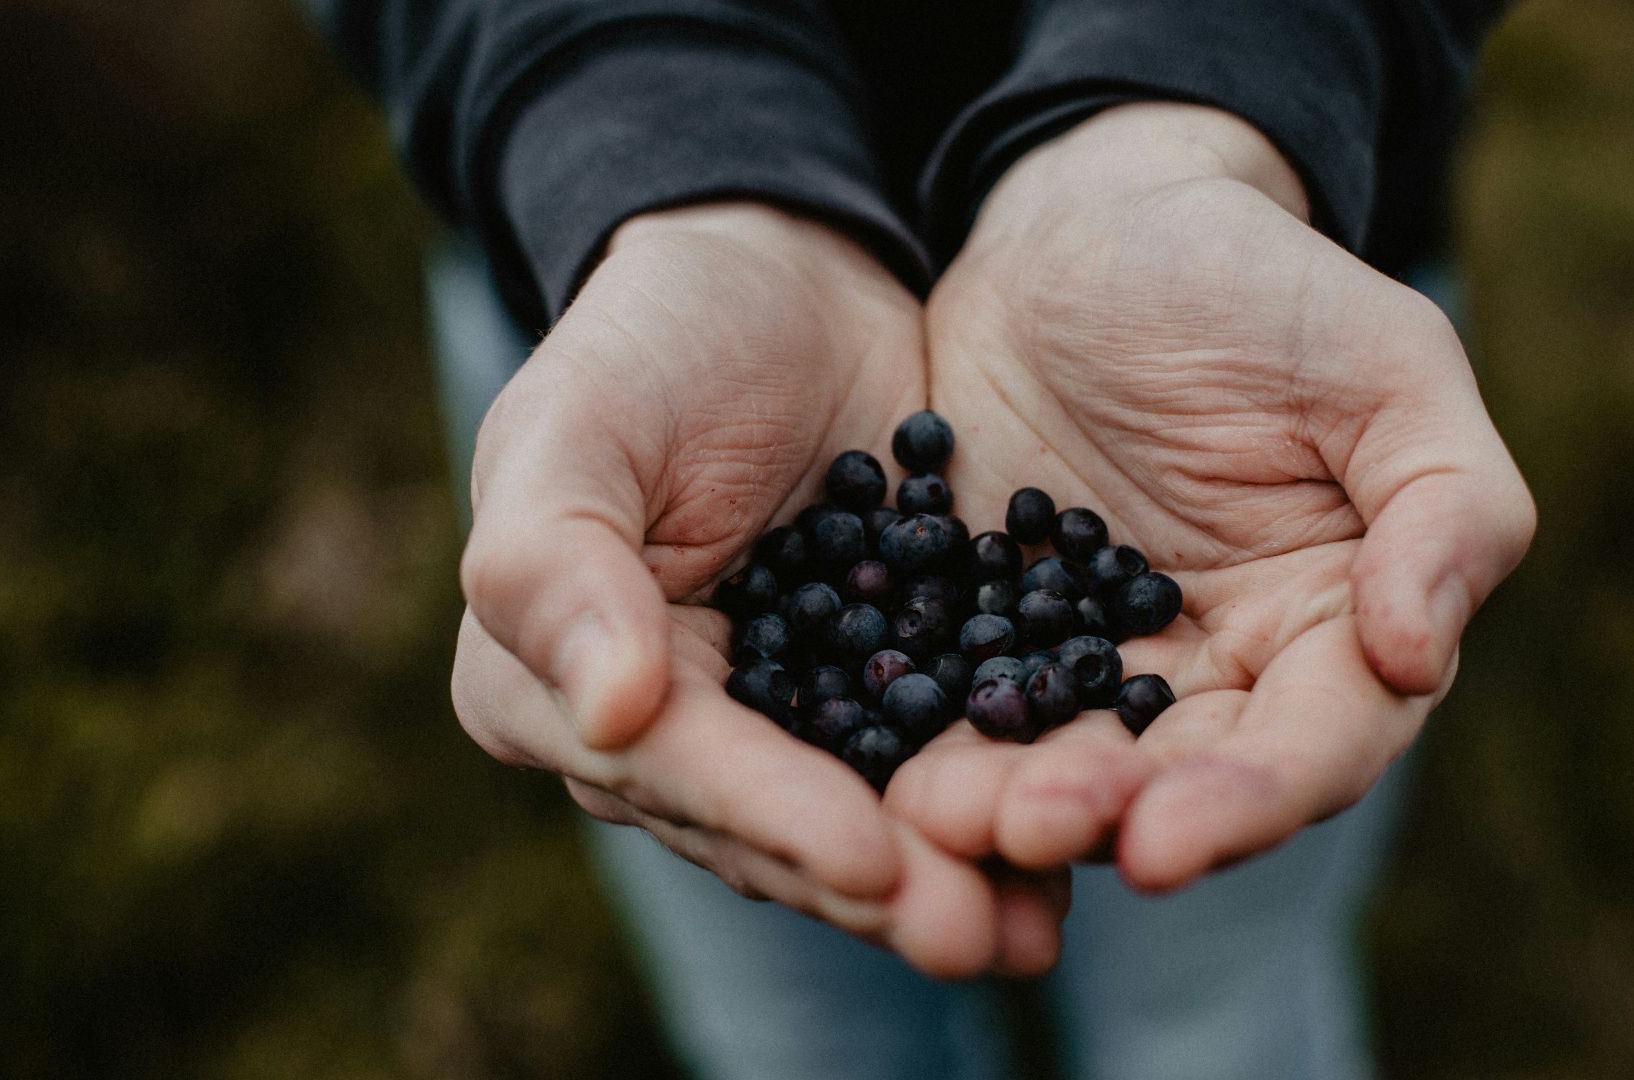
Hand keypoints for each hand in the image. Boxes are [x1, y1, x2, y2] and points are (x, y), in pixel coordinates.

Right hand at [455, 203, 1067, 975]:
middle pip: (769, 827)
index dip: (770, 817)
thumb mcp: (577, 422)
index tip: (871, 860)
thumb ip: (557, 564)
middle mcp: (663, 729)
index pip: (670, 769)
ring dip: (947, 872)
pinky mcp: (882, 685)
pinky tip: (1078, 831)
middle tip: (976, 932)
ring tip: (1037, 923)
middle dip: (875, 883)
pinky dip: (999, 794)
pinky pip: (936, 753)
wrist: (783, 275)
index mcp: (555, 683)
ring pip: (858, 814)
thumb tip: (608, 715)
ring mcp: (779, 717)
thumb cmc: (654, 336)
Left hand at [887, 105, 1535, 890]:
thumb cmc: (1258, 283)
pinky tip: (878, 769)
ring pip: (1062, 756)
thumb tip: (1416, 657)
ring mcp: (1089, 653)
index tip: (1164, 842)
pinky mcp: (987, 623)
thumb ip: (1445, 505)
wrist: (1088, 225)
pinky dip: (928, 736)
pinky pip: (960, 694)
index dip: (1249, 801)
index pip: (1315, 743)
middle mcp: (1216, 667)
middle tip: (1027, 828)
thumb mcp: (1386, 363)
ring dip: (1006, 801)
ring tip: (940, 818)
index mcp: (1332, 625)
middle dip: (1105, 813)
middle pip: (1176, 777)